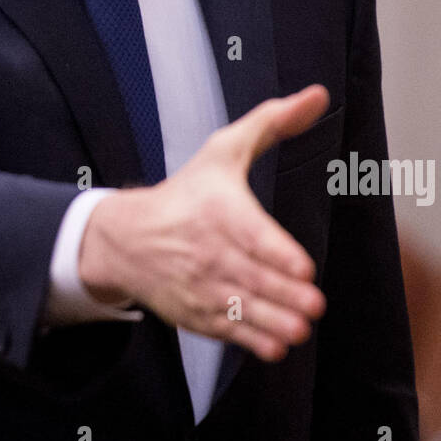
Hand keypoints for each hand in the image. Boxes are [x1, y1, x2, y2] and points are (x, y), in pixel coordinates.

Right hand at [78, 86, 329, 360]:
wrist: (125, 238)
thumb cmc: (186, 192)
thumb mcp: (223, 150)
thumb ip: (273, 122)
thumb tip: (316, 95)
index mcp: (218, 210)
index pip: (251, 234)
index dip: (276, 253)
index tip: (303, 267)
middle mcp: (208, 250)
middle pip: (252, 276)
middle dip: (284, 294)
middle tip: (314, 305)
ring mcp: (201, 286)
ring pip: (242, 307)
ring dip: (273, 321)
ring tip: (300, 328)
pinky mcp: (196, 313)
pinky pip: (226, 330)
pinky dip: (250, 341)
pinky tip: (275, 345)